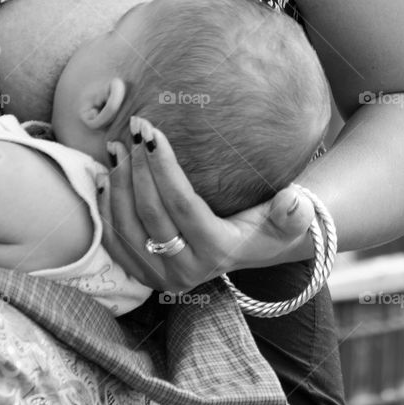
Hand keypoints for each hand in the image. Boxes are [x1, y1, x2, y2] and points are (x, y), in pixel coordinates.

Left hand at [99, 116, 314, 291]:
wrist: (254, 250)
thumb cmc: (271, 225)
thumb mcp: (292, 220)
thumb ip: (296, 213)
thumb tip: (292, 201)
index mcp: (218, 252)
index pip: (181, 205)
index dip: (164, 167)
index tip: (153, 131)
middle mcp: (186, 270)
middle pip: (150, 212)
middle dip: (138, 166)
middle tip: (136, 127)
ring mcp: (161, 277)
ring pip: (127, 225)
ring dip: (119, 181)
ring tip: (119, 145)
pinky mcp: (144, 275)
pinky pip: (114, 241)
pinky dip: (107, 206)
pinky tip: (108, 175)